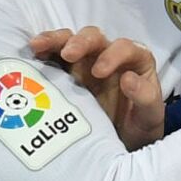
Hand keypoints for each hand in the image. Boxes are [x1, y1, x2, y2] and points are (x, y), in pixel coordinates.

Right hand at [31, 25, 165, 146]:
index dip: (112, 54)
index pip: (125, 48)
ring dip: (55, 41)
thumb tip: (128, 79)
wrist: (124, 142)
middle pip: (94, 37)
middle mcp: (109, 56)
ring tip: (38, 46)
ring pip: (70, 40)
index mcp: (134, 61)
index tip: (100, 72)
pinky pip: (53, 56)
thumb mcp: (150, 116)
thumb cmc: (140, 125)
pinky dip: (43, 53)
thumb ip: (145, 97)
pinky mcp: (67, 73)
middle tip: (68, 54)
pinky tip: (30, 56)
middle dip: (80, 42)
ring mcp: (86, 63)